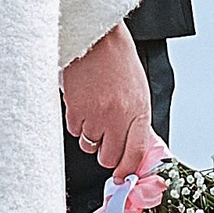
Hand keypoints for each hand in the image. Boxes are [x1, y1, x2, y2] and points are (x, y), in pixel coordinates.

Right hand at [59, 22, 156, 178]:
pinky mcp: (76, 109)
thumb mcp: (138, 91)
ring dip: (91, 137)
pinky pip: (75, 131)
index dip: (128, 169)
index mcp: (138, 111)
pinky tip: (83, 105)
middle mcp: (118, 116)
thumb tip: (133, 147)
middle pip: (110, 157)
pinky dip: (78, 123)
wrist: (97, 37)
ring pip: (90, 146)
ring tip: (94, 115)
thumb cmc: (118, 60)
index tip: (123, 175)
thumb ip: (136, 120)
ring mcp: (96, 114)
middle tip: (105, 140)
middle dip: (107, 153)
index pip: (136, 153)